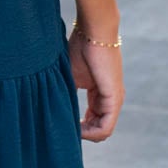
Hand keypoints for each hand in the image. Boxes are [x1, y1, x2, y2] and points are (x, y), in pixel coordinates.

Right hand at [68, 27, 123, 141]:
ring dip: (85, 134)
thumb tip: (52, 109)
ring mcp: (115, 100)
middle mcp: (111, 100)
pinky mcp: (114, 98)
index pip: (94, 121)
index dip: (79, 128)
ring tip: (69, 129)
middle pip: (99, 130)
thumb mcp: (69, 76)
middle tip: (64, 129)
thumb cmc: (81, 48)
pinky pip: (105, 127)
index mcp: (101, 95)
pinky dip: (91, 132)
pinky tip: (77, 127)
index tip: (62, 123)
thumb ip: (65, 93)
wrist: (94, 32)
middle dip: (82, 133)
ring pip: (103, 132)